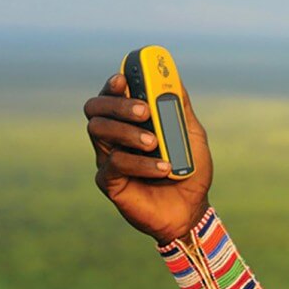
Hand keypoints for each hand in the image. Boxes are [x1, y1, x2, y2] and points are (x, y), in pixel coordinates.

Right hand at [84, 74, 213, 244]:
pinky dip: (140, 163)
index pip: (112, 94)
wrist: (191, 210)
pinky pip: (114, 164)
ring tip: (155, 143)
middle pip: (96, 108)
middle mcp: (114, 135)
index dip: (113, 84)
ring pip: (98, 131)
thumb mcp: (192, 135)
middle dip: (118, 105)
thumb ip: (180, 109)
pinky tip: (163, 168)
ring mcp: (108, 157)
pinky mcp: (108, 181)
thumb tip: (173, 79)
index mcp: (131, 120)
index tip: (123, 78)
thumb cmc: (190, 169)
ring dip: (128, 133)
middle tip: (143, 111)